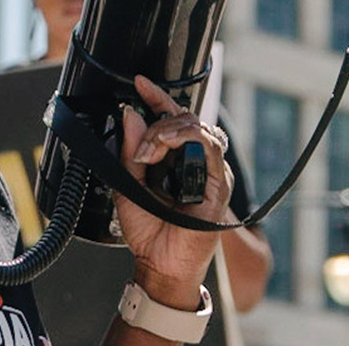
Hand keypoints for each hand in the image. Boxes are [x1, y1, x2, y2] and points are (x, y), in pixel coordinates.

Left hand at [115, 76, 232, 309]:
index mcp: (179, 160)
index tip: (140, 83)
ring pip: (198, 127)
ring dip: (168, 130)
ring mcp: (211, 172)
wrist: (159, 265)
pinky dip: (184, 140)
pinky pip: (209, 147)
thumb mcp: (129, 184)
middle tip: (139, 145)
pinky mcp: (219, 184)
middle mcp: (199, 163)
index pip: (173, 119)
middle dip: (157, 120)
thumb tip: (132, 114)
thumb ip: (131, 150)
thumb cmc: (149, 232)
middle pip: (186, 118)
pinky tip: (162, 150)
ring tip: (148, 150)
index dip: (158, 97)